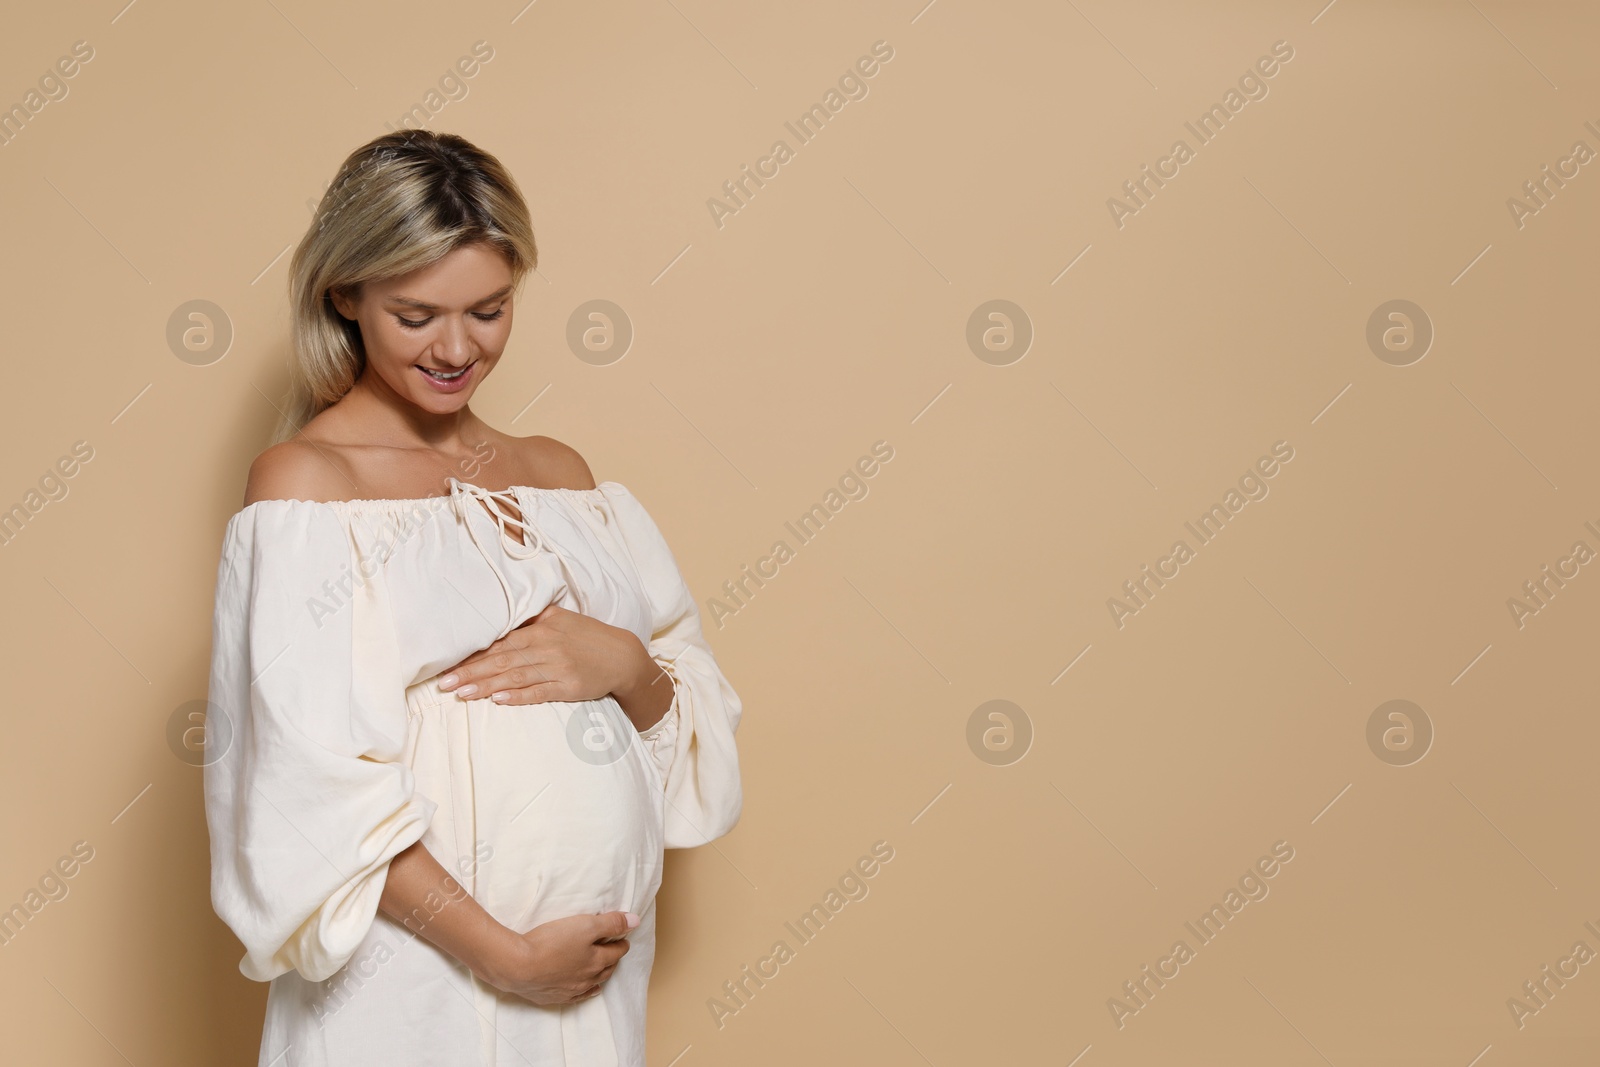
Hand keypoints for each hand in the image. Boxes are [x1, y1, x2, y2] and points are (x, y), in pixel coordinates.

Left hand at [437, 604, 647, 705]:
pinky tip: (500, 700)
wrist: (622, 656)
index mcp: (541, 628)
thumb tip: (501, 619)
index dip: (473, 655)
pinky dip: (519, 696)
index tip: (449, 665)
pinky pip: (540, 692)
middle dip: (471, 672)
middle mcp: (546, 646)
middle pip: (502, 660)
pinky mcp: (569, 686)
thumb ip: (532, 618)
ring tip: (463, 693)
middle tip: (445, 683)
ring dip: (487, 686)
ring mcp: (558, 667)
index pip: (500, 642)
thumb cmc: (588, 637)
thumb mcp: (561, 618)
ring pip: (516, 677)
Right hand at [478, 910, 638, 1005]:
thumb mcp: (585, 925)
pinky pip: (576, 997)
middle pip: (607, 968)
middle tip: (615, 950)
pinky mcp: (554, 996)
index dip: (621, 942)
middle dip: (613, 959)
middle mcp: (587, 978)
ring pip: (593, 983)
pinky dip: (586, 992)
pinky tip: (588, 990)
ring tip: (604, 969)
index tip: (623, 937)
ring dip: (601, 975)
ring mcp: (570, 990)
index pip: (616, 951)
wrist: (518, 966)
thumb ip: (611, 923)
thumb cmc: (551, 942)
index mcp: (596, 960)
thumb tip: (635, 921)